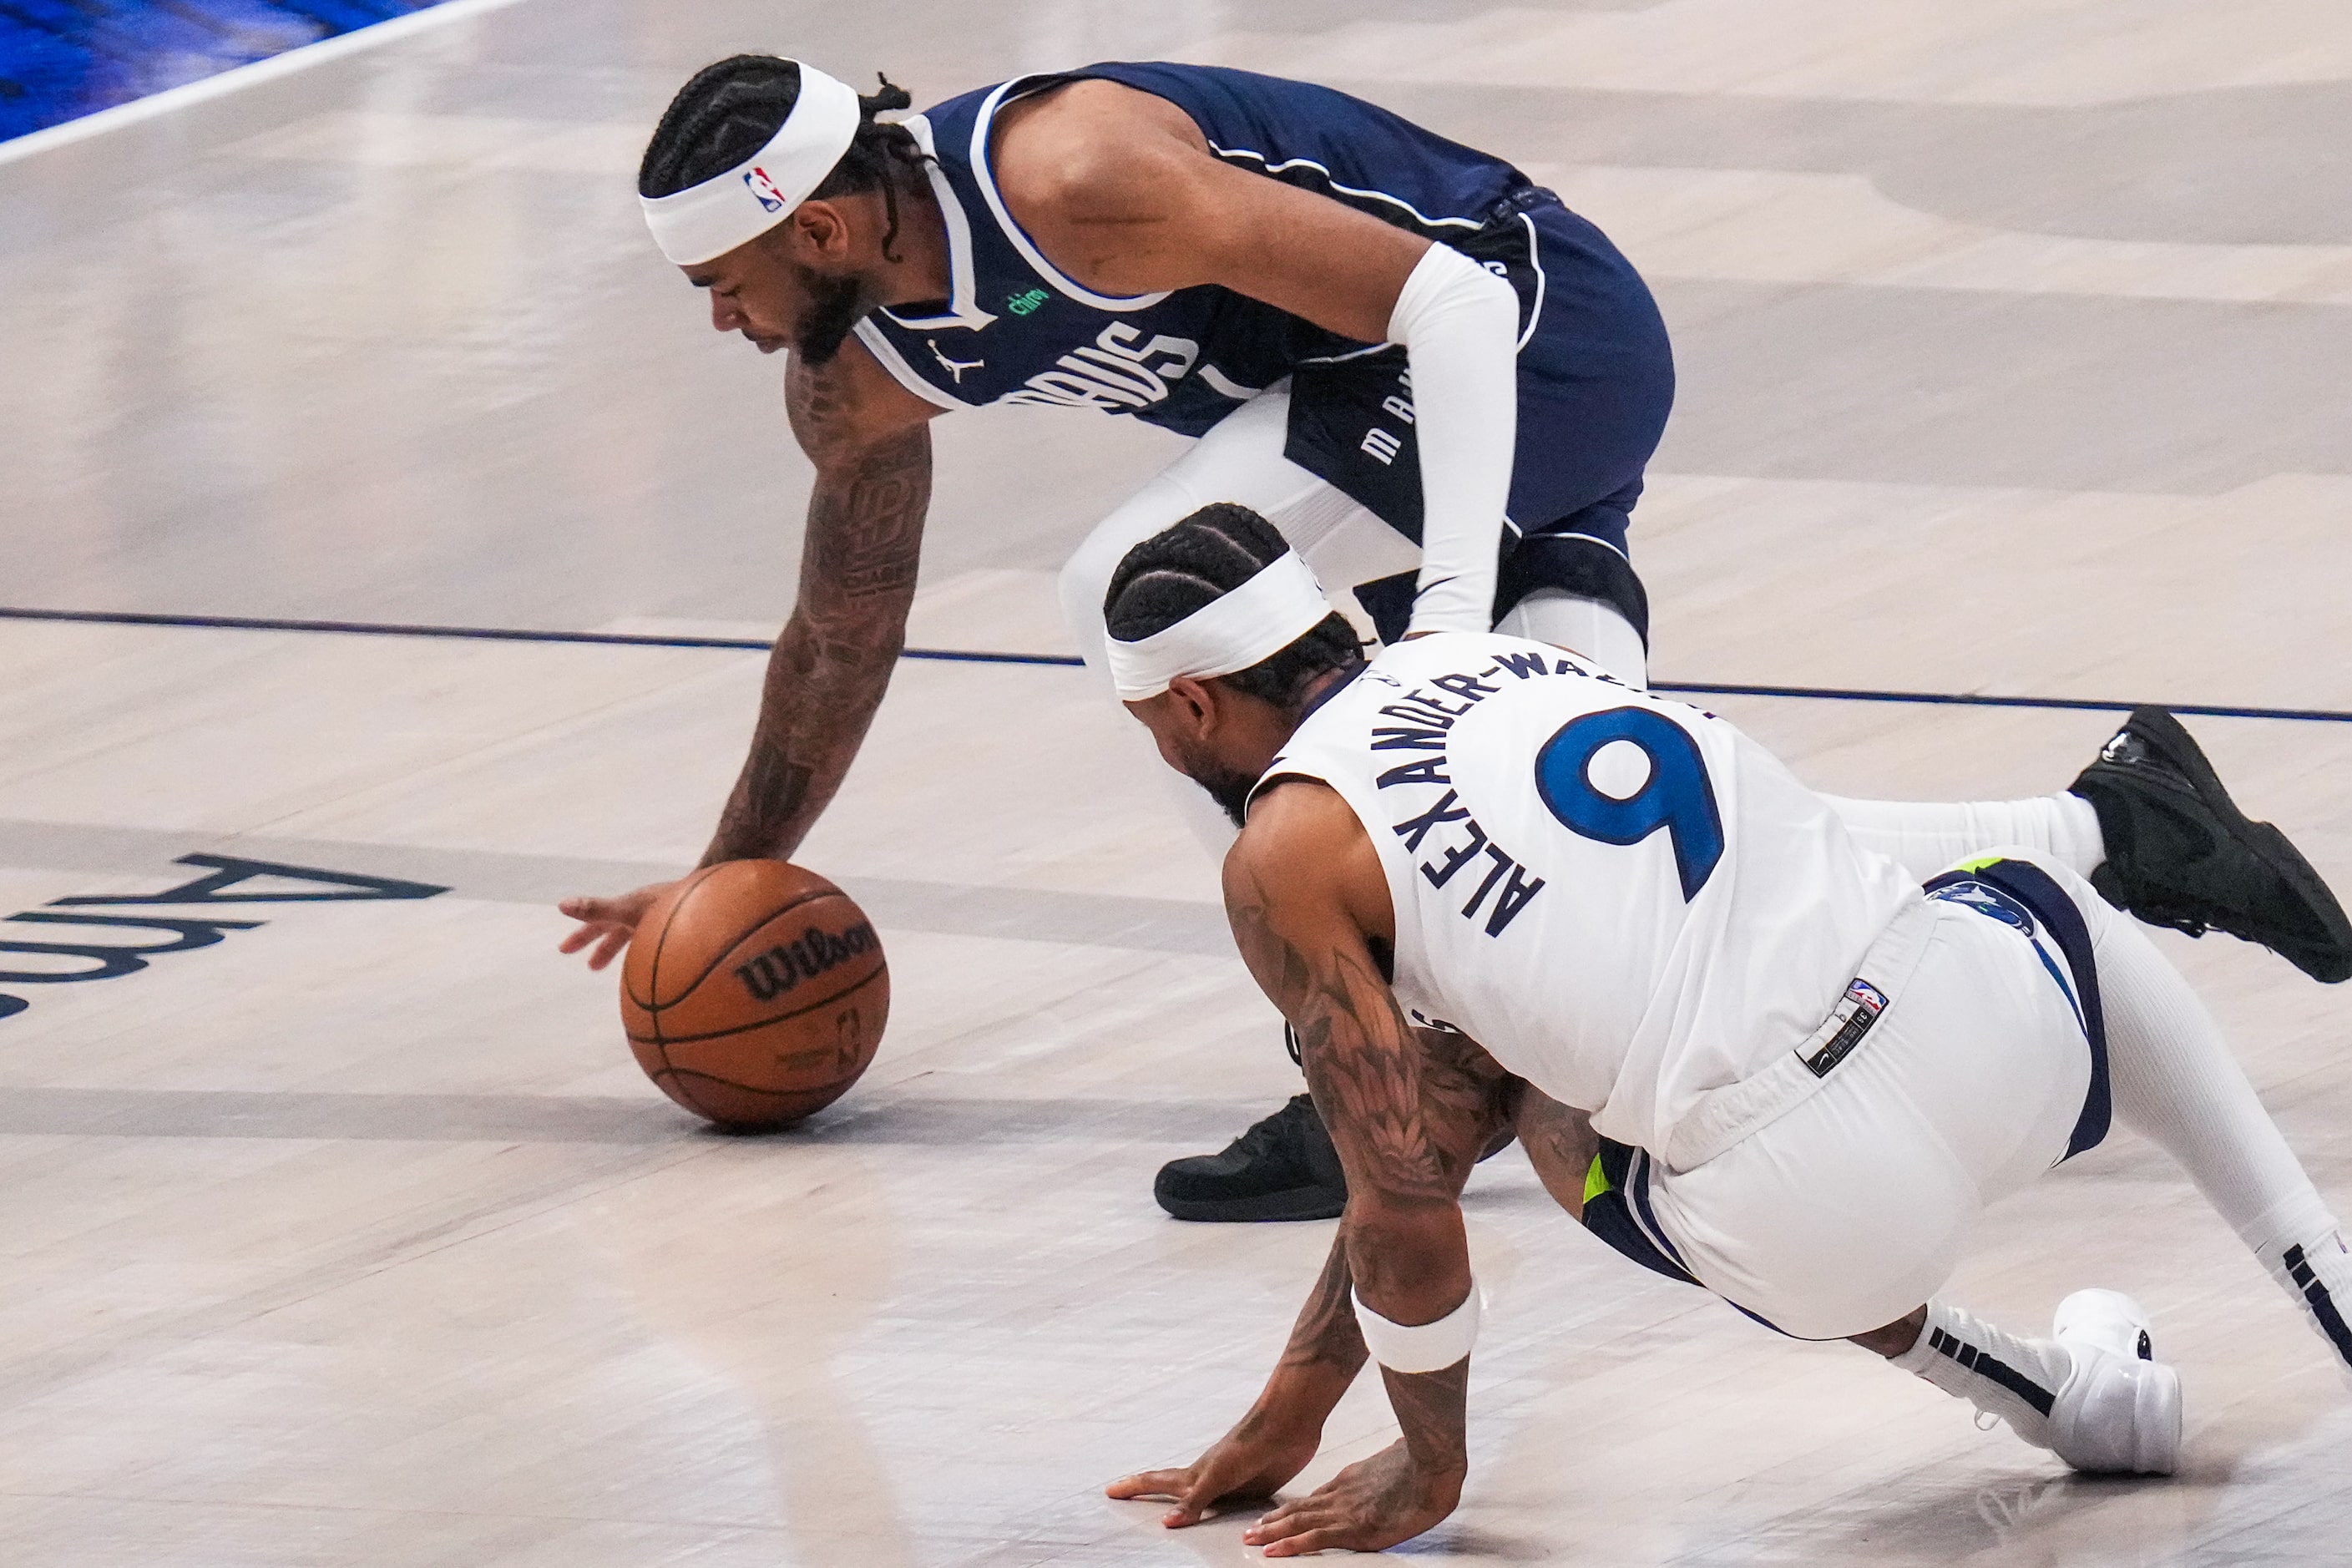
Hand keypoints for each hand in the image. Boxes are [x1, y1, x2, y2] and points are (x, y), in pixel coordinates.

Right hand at [556, 882, 677, 970]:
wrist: (712, 896)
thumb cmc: (669, 903)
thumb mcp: (627, 909)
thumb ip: (597, 909)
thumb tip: (562, 904)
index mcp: (628, 910)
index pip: (598, 923)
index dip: (581, 936)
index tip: (564, 951)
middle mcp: (644, 914)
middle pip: (618, 931)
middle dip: (602, 947)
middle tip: (590, 967)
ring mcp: (663, 921)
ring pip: (639, 938)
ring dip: (629, 953)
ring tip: (628, 975)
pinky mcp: (682, 931)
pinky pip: (661, 946)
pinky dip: (652, 956)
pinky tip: (660, 972)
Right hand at [1105, 1417, 1321, 1527]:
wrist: (1289, 1424)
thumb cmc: (1252, 1442)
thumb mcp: (1219, 1474)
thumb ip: (1196, 1499)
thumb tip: (1168, 1523)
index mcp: (1196, 1473)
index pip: (1157, 1481)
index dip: (1133, 1486)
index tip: (1110, 1489)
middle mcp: (1209, 1478)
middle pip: (1172, 1488)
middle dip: (1147, 1492)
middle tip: (1125, 1494)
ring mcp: (1230, 1482)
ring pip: (1200, 1497)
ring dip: (1182, 1505)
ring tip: (1167, 1512)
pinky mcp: (1252, 1487)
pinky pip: (1229, 1505)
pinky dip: (1219, 1513)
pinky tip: (1222, 1519)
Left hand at [1242, 1438, 1461, 1556]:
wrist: (1433, 1466)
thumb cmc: (1426, 1460)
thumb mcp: (1403, 1453)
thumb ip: (1395, 1455)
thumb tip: (1402, 1447)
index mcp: (1353, 1478)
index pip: (1317, 1497)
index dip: (1295, 1507)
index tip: (1278, 1513)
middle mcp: (1343, 1494)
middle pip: (1300, 1508)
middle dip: (1275, 1520)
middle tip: (1252, 1529)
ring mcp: (1346, 1510)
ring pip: (1298, 1522)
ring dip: (1272, 1532)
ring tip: (1250, 1539)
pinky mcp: (1354, 1528)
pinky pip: (1314, 1538)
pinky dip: (1290, 1545)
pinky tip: (1272, 1551)